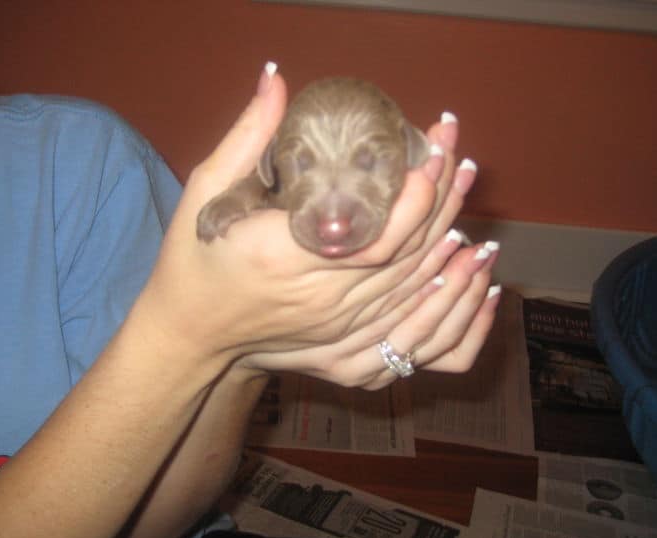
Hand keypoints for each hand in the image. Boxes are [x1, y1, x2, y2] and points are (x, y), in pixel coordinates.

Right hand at [138, 63, 479, 382]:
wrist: (192, 332)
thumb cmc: (194, 260)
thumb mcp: (204, 192)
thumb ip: (245, 137)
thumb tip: (276, 79)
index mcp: (284, 257)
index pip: (374, 235)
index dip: (415, 199)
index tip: (432, 154)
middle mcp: (319, 296)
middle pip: (404, 254)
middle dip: (441, 201)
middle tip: (456, 154)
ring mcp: (336, 322)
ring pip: (411, 282)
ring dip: (446, 234)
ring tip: (464, 184)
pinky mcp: (344, 339)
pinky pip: (403, 308)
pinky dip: (433, 275)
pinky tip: (454, 242)